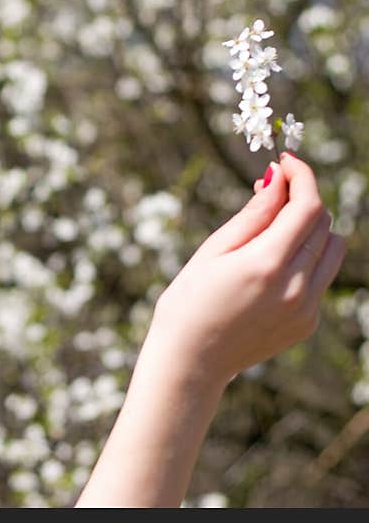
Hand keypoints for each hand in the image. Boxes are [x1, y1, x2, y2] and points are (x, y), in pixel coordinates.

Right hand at [144, 152, 345, 385]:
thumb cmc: (189, 301)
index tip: (285, 162)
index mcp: (266, 264)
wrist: (191, 361)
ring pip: (333, 249)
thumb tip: (277, 179)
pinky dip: (306, 260)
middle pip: (322, 224)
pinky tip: (270, 268)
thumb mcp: (213, 251)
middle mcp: (295, 288)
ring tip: (274, 232)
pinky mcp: (308, 323)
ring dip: (311, 230)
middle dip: (301, 200)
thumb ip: (253, 215)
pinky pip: (322, 278)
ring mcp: (306, 309)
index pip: (307, 206)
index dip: (301, 176)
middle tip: (269, 194)